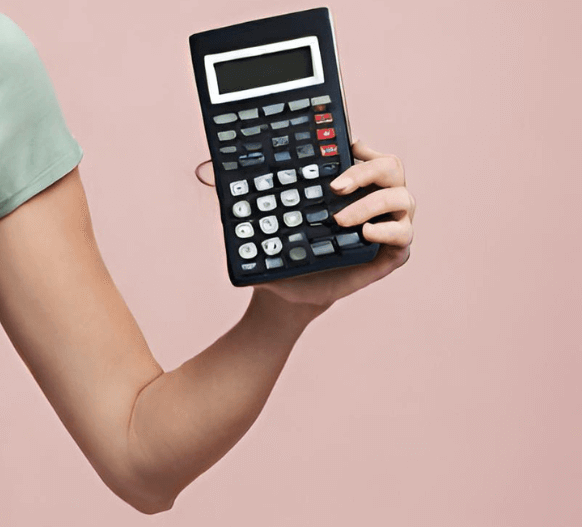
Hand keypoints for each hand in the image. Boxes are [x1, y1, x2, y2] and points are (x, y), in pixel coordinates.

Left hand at [254, 138, 414, 309]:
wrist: (287, 295)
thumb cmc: (283, 253)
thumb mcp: (266, 224)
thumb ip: (248, 199)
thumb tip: (208, 172)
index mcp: (355, 187)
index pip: (370, 156)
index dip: (363, 148)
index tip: (345, 144)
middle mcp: (378, 201)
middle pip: (392, 168)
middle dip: (367, 171)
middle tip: (335, 187)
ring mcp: (389, 225)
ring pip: (403, 198)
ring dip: (371, 203)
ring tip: (340, 220)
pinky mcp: (392, 254)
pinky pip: (404, 235)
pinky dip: (388, 231)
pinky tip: (366, 234)